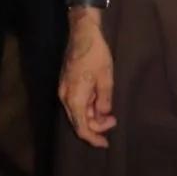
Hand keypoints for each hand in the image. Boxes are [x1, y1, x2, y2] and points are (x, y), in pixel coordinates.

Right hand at [58, 14, 115, 147]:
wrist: (82, 32)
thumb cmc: (96, 55)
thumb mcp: (106, 80)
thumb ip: (104, 101)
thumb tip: (103, 115)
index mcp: (74, 98)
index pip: (82, 128)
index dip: (94, 138)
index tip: (106, 143)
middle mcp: (65, 96)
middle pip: (78, 121)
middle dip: (95, 126)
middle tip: (113, 119)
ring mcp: (64, 89)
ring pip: (76, 112)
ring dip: (92, 115)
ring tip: (108, 111)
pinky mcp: (66, 82)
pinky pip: (75, 102)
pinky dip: (87, 106)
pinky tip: (98, 102)